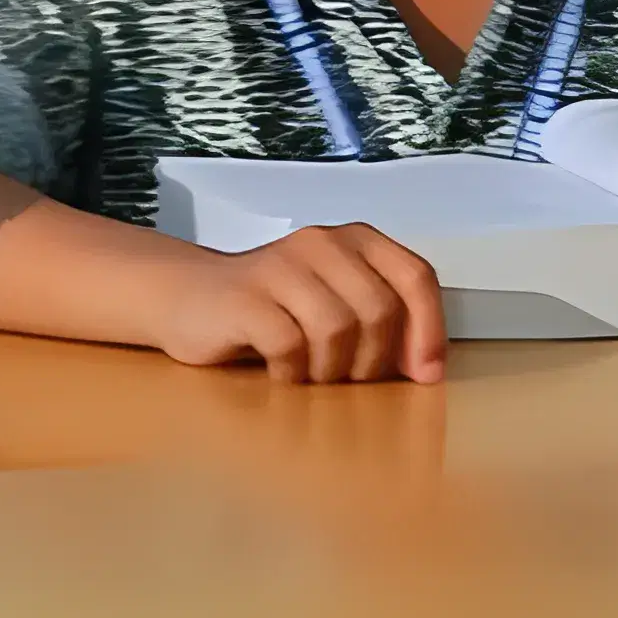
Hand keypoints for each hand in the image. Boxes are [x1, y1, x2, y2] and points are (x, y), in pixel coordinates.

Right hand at [154, 223, 447, 384]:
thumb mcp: (339, 302)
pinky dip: (291, 372)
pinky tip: (280, 372)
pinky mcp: (243, 296)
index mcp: (353, 240)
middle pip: (379, 310)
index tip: (423, 373)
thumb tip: (426, 367)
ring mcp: (278, 265)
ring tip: (311, 374)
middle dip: (372, 359)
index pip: (415, 276)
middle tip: (347, 377)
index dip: (429, 329)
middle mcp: (319, 242)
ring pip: (337, 328)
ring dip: (331, 369)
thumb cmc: (274, 309)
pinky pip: (289, 345)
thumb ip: (384, 320)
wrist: (188, 298)